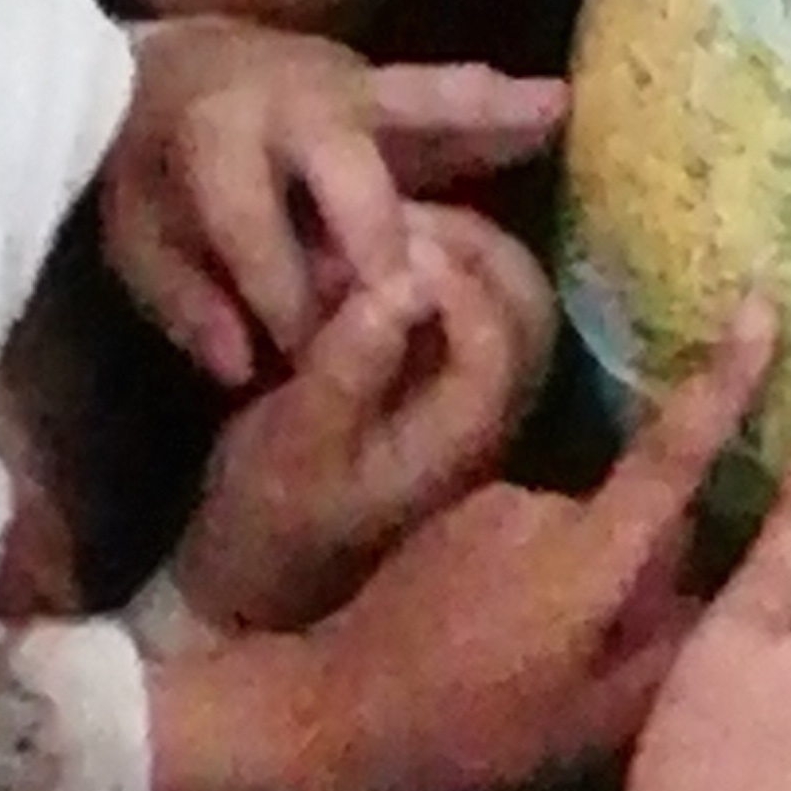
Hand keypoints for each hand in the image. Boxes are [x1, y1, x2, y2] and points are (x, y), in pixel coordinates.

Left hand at [103, 21, 568, 384]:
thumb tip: (244, 366)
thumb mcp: (136, 238)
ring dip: (485, 110)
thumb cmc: (148, 166)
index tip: (302, 355)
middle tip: (417, 296)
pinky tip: (557, 110)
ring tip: (552, 110)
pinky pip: (448, 97)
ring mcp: (345, 82)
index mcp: (217, 136)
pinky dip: (498, 105)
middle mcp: (288, 99)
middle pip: (346, 167)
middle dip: (380, 236)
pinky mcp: (382, 84)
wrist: (153, 64)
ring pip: (420, 100)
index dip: (279, 295)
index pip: (253, 226)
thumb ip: (183, 303)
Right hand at [171, 208, 554, 631]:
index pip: (497, 334)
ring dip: (463, 251)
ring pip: (515, 302)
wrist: (262, 575)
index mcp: (464, 435)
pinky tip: (387, 258)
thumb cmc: (267, 515)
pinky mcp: (456, 391)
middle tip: (394, 214)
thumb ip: (349, 366)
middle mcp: (495, 419)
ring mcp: (483, 405)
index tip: (380, 241)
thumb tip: (403, 283)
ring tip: (387, 226)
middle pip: (528, 307)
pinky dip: (449, 273)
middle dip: (471, 245)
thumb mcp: (290, 443)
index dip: (449, 275)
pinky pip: (485, 314)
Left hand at [239, 302, 779, 790]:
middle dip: (638, 573)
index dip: (725, 382)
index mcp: (586, 554)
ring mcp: (492, 505)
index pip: (673, 455)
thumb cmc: (468, 731)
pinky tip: (492, 640)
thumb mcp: (587, 724)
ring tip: (534, 663)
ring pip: (579, 530)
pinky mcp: (455, 516)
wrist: (327, 710)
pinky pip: (526, 535)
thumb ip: (667, 654)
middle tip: (602, 661)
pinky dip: (531, 578)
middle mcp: (543, 507)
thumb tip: (718, 603)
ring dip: (580, 580)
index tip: (762, 307)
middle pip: (631, 518)